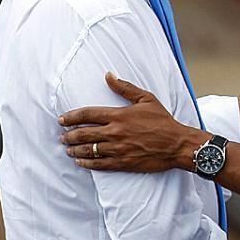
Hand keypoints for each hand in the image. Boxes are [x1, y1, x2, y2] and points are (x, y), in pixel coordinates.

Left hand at [58, 73, 195, 171]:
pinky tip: (80, 162)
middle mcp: (114, 132)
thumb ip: (124, 87)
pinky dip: (87, 163)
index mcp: (118, 115)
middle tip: (62, 136)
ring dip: (74, 149)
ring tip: (67, 148)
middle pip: (83, 134)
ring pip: (88, 150)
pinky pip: (99, 164)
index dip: (70, 117)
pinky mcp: (122, 163)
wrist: (176, 144)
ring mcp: (117, 149)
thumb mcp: (146, 99)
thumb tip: (108, 76)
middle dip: (69, 135)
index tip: (62, 119)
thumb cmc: (163, 121)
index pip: (86, 115)